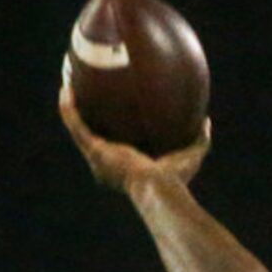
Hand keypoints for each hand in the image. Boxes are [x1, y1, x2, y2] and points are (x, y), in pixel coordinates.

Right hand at [59, 77, 210, 193]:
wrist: (159, 188)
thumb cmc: (176, 180)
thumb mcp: (191, 155)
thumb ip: (199, 139)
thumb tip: (206, 119)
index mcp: (128, 168)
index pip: (117, 147)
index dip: (112, 130)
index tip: (112, 111)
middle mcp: (109, 165)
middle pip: (94, 136)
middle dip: (87, 116)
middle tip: (84, 93)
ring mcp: (98, 158)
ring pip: (79, 129)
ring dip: (71, 108)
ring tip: (67, 84)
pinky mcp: (93, 151)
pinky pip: (76, 126)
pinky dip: (68, 109)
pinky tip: (65, 89)